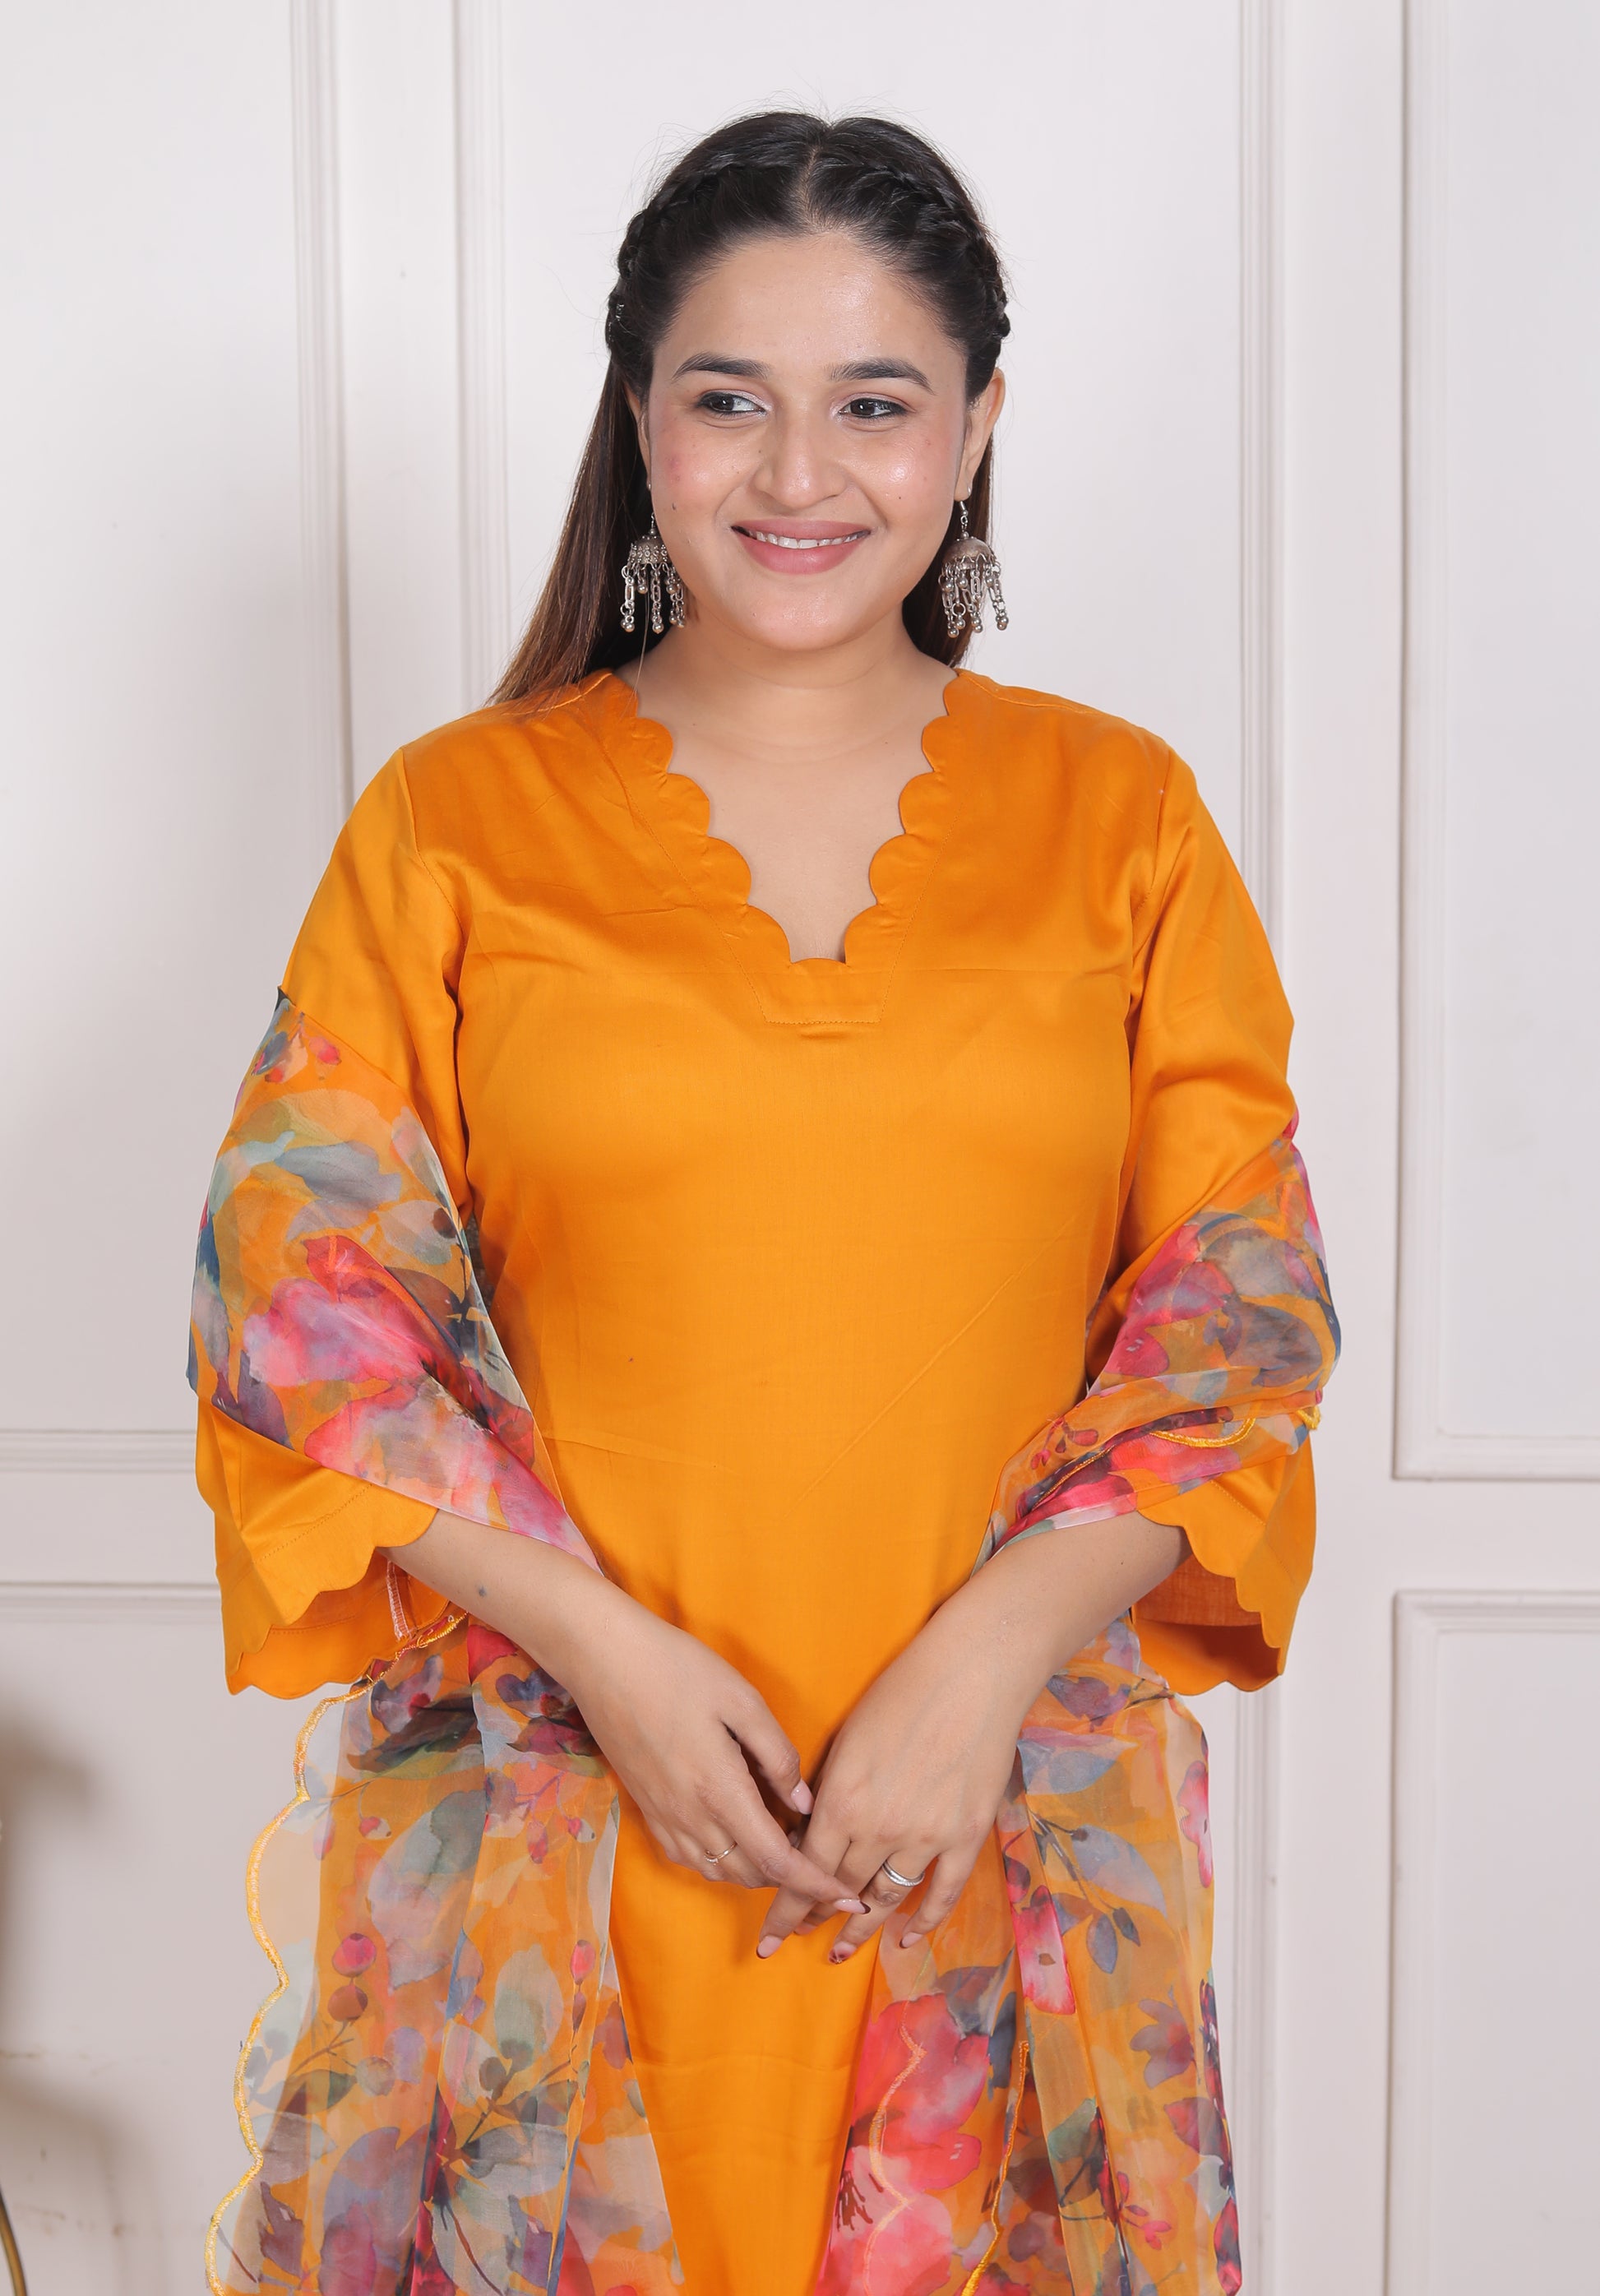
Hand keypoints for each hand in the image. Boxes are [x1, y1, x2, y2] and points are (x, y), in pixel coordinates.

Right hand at [559, 1592, 864, 1909]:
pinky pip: (690, 1859)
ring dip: (756, 1870)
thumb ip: (778, 1756)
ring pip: (719, 1871)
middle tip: (818, 1850)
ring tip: (783, 1842)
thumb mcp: (742, 1700)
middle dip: (791, 1877)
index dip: (816, 1885)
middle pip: (751, 1874)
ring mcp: (664, 1818)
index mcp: (721, 1791)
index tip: (848, 1897)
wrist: (603, 1660)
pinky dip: (722, 1861)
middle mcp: (691, 1818)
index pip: (778, 1861)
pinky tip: (735, 1835)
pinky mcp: (646, 1811)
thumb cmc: (678, 1669)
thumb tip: (803, 1804)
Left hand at [755, 1511, 1188, 1960]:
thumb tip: (813, 1832)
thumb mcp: (847, 1739)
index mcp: (842, 1802)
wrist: (972, 1673)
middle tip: (797, 1937)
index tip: (769, 1936)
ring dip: (861, 1926)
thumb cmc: (902, 1691)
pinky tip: (905, 1940)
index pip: (802, 1870)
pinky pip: (941, 1894)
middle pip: (840, 1889)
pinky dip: (922, 1922)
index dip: (785, 1908)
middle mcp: (879, 1829)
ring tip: (842, 1948)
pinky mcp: (966, 1836)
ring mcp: (926, 1837)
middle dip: (815, 1917)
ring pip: (885, 1898)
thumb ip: (829, 1791)